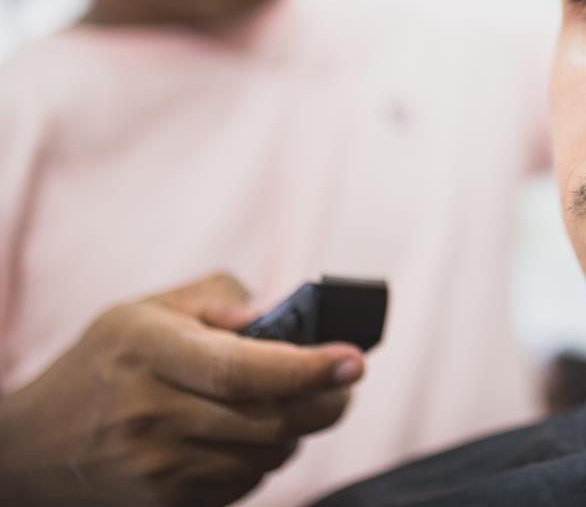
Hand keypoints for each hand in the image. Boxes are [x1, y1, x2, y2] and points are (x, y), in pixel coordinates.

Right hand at [0, 272, 364, 506]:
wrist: (31, 448)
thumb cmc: (104, 364)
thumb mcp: (146, 310)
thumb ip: (218, 299)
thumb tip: (277, 318)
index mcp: (149, 351)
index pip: (243, 369)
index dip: (307, 368)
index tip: (354, 361)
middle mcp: (150, 412)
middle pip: (268, 420)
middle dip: (324, 402)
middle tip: (344, 384)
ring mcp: (155, 467)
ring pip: (265, 456)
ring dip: (296, 432)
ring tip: (294, 406)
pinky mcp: (164, 504)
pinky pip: (243, 485)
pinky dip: (265, 460)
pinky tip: (255, 437)